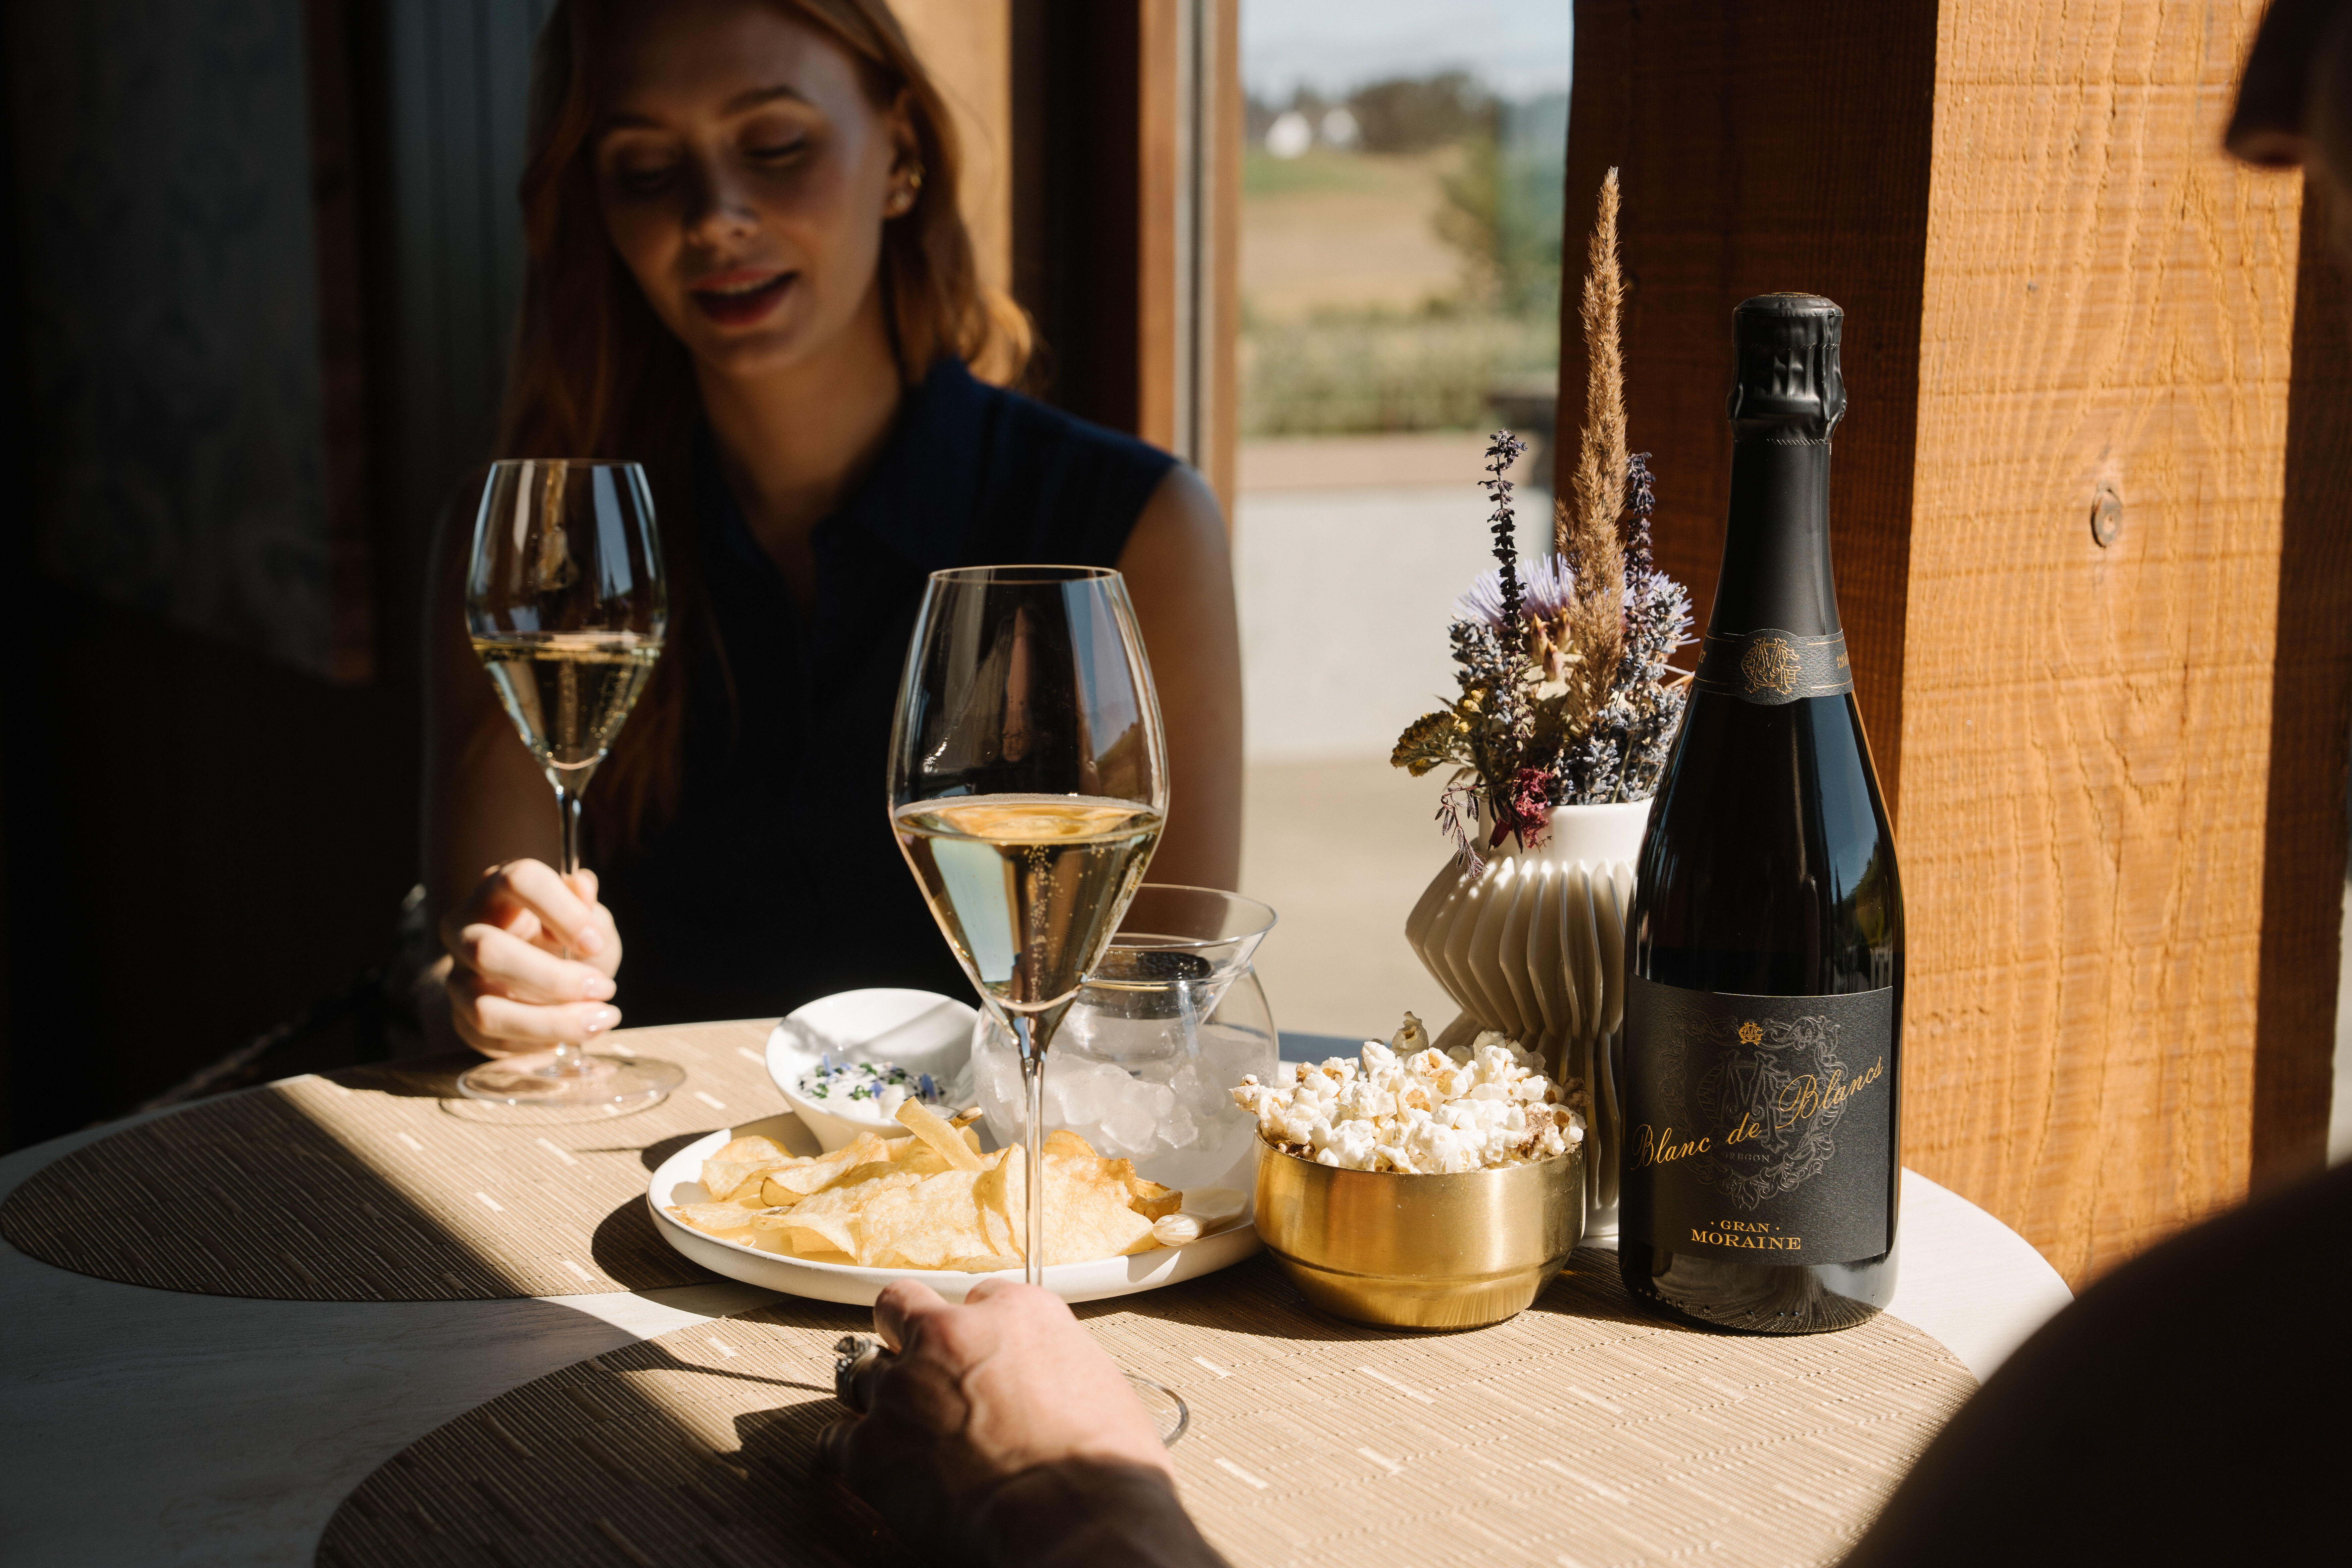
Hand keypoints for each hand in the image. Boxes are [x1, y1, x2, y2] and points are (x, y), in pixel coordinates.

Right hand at [439, 859, 622, 1057]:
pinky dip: (540, 1042)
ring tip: (600, 1018)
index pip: (518, 880)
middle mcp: (465, 929)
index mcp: (497, 890)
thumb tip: (584, 887)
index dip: (562, 911)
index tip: (596, 944)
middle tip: (604, 988)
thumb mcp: (587, 920)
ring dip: (551, 1021)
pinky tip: (574, 1035)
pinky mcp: (462, 1018)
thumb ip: (586, 906)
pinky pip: (493, 1040)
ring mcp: (458, 977)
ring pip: (485, 1009)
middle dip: (553, 978)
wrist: (543, 980)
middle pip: (487, 950)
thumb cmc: (565, 940)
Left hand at [823, 1279, 1173, 1554]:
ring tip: (901, 1430)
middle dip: (905, 1336)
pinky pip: (837, 1441)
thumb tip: (1040, 1389)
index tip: (978, 1354)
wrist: (1075, 1525)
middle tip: (919, 1370)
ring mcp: (904, 1389)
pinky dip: (852, 1454)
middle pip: (902, 1308)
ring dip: (881, 1399)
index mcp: (1017, 1312)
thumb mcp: (1097, 1388)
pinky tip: (876, 1471)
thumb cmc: (1104, 1472)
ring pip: (864, 1373)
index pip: (979, 1297)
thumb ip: (1051, 1369)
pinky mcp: (871, 1449)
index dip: (977, 1331)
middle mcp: (952, 1335)